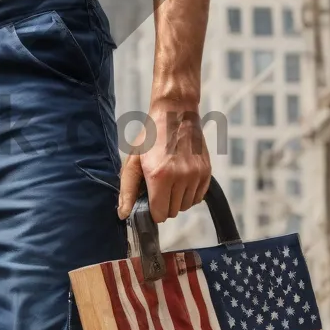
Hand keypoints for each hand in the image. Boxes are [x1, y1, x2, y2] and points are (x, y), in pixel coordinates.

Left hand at [118, 106, 210, 225]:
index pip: (159, 214)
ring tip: (170, 183)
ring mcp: (195, 175)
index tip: (150, 201)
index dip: (152, 211)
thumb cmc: (151, 137)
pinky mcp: (206, 172)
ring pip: (186, 207)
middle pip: (173, 212)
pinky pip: (198, 198)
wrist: (176, 115)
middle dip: (164, 205)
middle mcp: (180, 177)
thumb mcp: (133, 160)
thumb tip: (123, 215)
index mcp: (159, 175)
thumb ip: (127, 190)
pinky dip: (189, 195)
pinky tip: (182, 181)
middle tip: (159, 188)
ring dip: (177, 200)